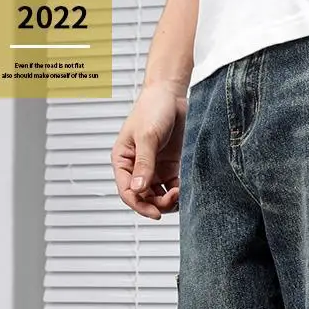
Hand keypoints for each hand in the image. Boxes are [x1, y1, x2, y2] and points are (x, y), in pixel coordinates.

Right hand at [111, 82, 186, 219]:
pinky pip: (172, 189)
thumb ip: (143, 164)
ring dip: (168, 202)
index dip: (139, 206)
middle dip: (157, 204)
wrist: (172, 95)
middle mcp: (137, 168)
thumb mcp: (147, 136)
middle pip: (144, 198)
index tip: (155, 213)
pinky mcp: (169, 168)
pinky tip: (184, 190)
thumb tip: (138, 189)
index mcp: (123, 161)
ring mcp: (154, 169)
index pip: (127, 192)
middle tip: (173, 199)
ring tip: (179, 193)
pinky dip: (178, 194)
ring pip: (158, 197)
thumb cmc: (153, 108)